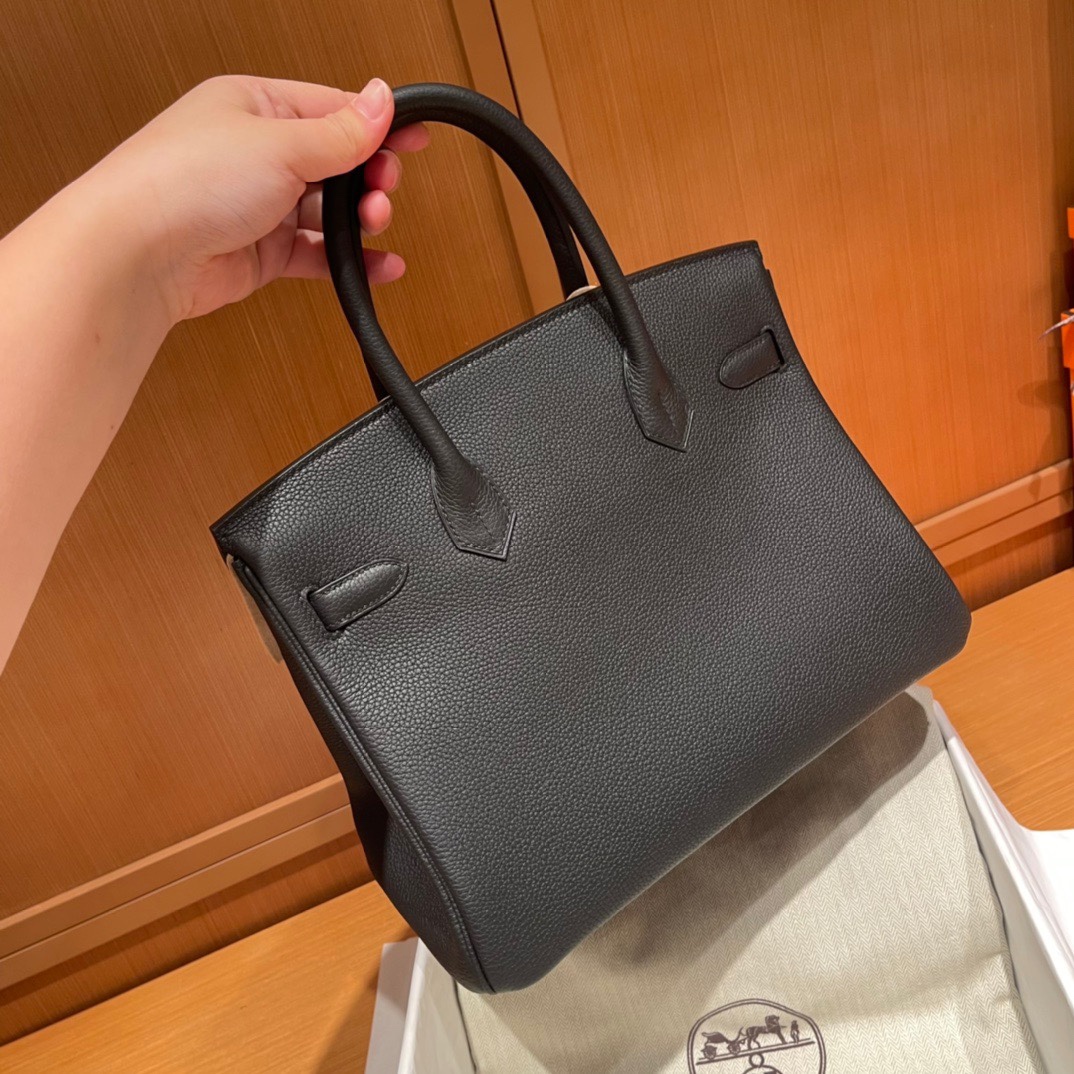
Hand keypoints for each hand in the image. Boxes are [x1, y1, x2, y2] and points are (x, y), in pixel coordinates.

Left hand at [84, 75, 427, 322]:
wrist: (139, 253)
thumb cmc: (184, 181)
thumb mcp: (280, 143)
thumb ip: (340, 132)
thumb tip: (381, 100)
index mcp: (255, 105)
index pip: (331, 109)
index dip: (375, 125)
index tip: (413, 138)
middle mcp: (256, 153)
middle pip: (334, 162)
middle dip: (367, 177)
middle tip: (383, 188)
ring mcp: (257, 204)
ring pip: (326, 211)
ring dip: (359, 219)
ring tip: (376, 223)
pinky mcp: (259, 252)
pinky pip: (316, 254)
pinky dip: (347, 259)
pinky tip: (377, 264)